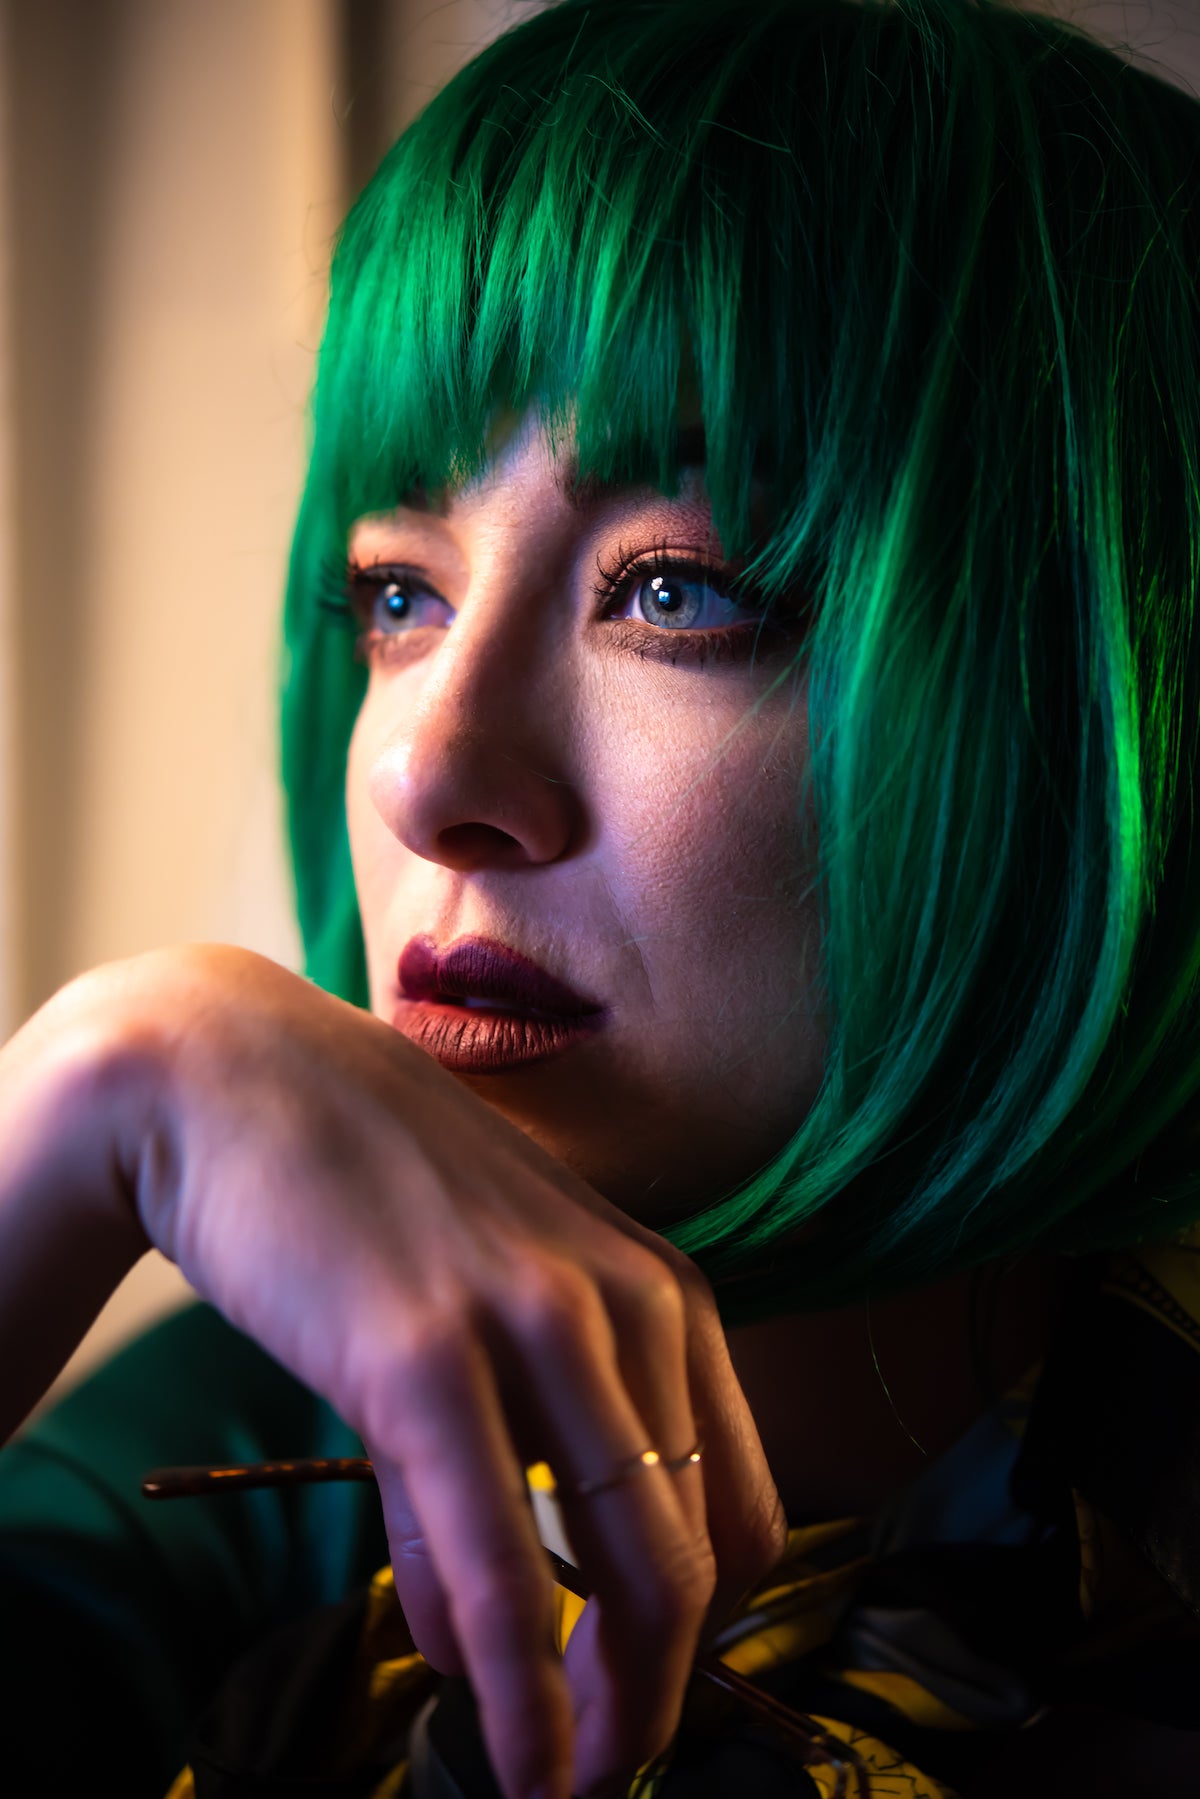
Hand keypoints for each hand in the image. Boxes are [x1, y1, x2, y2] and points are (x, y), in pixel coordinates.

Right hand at [113, 945, 786, 1798]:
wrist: (234, 1081)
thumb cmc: (364, 1197)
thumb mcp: (470, 1314)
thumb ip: (495, 1477)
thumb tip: (491, 1651)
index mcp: (661, 1285)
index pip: (745, 1499)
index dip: (707, 1625)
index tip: (641, 1689)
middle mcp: (628, 1299)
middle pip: (705, 1553)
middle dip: (661, 1692)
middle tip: (603, 1772)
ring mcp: (533, 1320)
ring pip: (635, 1569)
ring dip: (602, 1711)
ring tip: (551, 1783)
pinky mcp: (426, 1354)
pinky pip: (500, 1555)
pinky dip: (517, 1682)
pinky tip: (504, 1743)